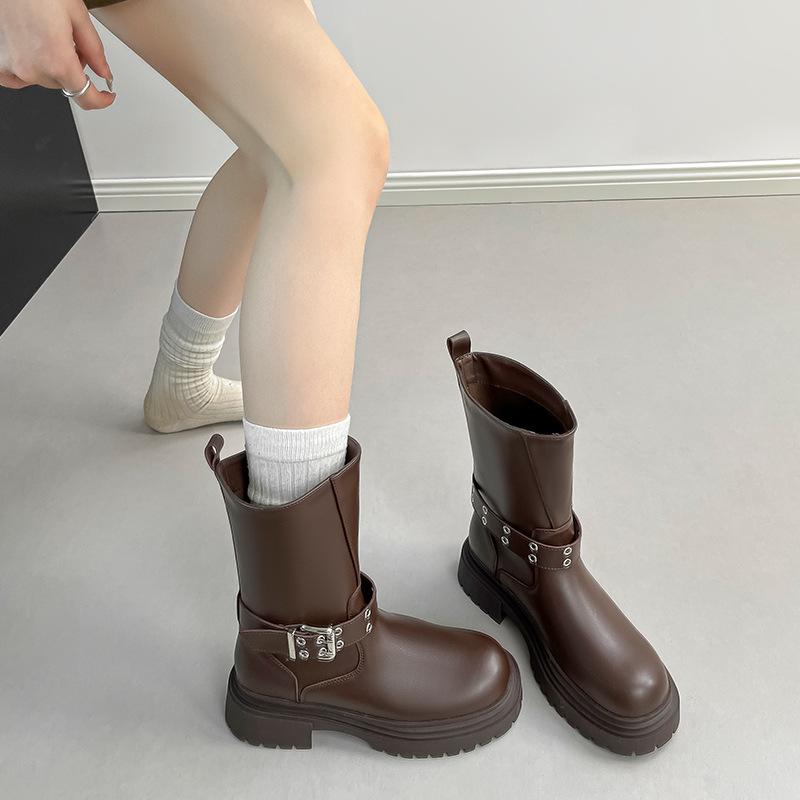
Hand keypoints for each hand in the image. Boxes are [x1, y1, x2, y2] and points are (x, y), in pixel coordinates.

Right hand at [0, 0, 114, 109]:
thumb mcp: (78, 15)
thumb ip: (95, 51)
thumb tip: (104, 73)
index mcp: (58, 61)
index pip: (85, 97)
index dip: (101, 100)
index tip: (106, 96)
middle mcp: (35, 69)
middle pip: (65, 84)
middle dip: (73, 69)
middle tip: (68, 42)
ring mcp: (15, 66)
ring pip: (45, 80)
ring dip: (52, 67)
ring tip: (47, 37)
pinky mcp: (1, 60)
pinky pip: (17, 79)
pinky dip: (28, 71)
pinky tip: (32, 56)